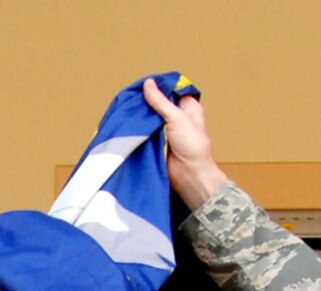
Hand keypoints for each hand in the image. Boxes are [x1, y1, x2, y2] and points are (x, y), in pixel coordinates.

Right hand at [142, 77, 227, 209]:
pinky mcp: (157, 141)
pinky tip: (129, 119)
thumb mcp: (177, 118)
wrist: (189, 176)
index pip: (172, 89)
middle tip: (133, 94)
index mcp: (188, 107)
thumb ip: (161, 101)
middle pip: (159, 101)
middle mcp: (178, 116)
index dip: (160, 85)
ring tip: (128, 105)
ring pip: (151, 115)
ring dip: (142, 112)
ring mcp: (166, 129)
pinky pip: (146, 129)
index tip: (145, 83)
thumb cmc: (192, 147)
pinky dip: (139, 125)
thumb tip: (148, 83)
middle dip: (147, 98)